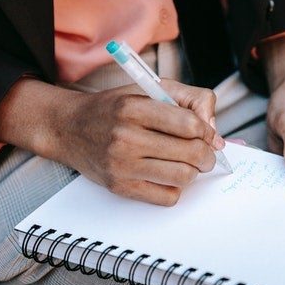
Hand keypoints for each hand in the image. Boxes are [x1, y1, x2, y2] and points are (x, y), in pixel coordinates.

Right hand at [0, 78, 223, 205]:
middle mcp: (126, 137)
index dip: (207, 131)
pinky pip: (166, 197)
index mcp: (135, 108)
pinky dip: (176, 188)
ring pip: (183, 177)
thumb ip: (191, 99)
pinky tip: (168, 175)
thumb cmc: (117, 107)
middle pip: (191, 154)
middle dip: (207, 155)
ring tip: (187, 162)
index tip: (206, 133)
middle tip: (205, 153)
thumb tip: (215, 134)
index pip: (190, 125)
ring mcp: (121, 165)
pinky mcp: (120, 187)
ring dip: (193, 171)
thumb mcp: (152, 87)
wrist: (69, 127)